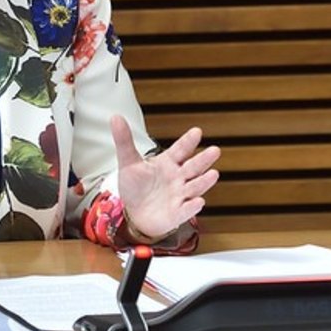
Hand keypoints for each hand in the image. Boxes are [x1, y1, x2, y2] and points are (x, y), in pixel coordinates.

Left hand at [112, 117, 219, 240]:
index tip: (196, 132)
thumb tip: (115, 117)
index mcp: (168, 162)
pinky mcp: (177, 213)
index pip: (180, 149)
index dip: (188, 142)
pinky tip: (198, 201)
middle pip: (193, 167)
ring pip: (195, 187)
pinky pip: (186, 210)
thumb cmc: (136, 186)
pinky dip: (192, 206)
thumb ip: (124, 141)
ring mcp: (180, 195)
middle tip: (215, 150)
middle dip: (204, 160)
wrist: (135, 213)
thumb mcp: (128, 162)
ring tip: (214, 174)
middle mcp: (178, 177)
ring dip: (204, 181)